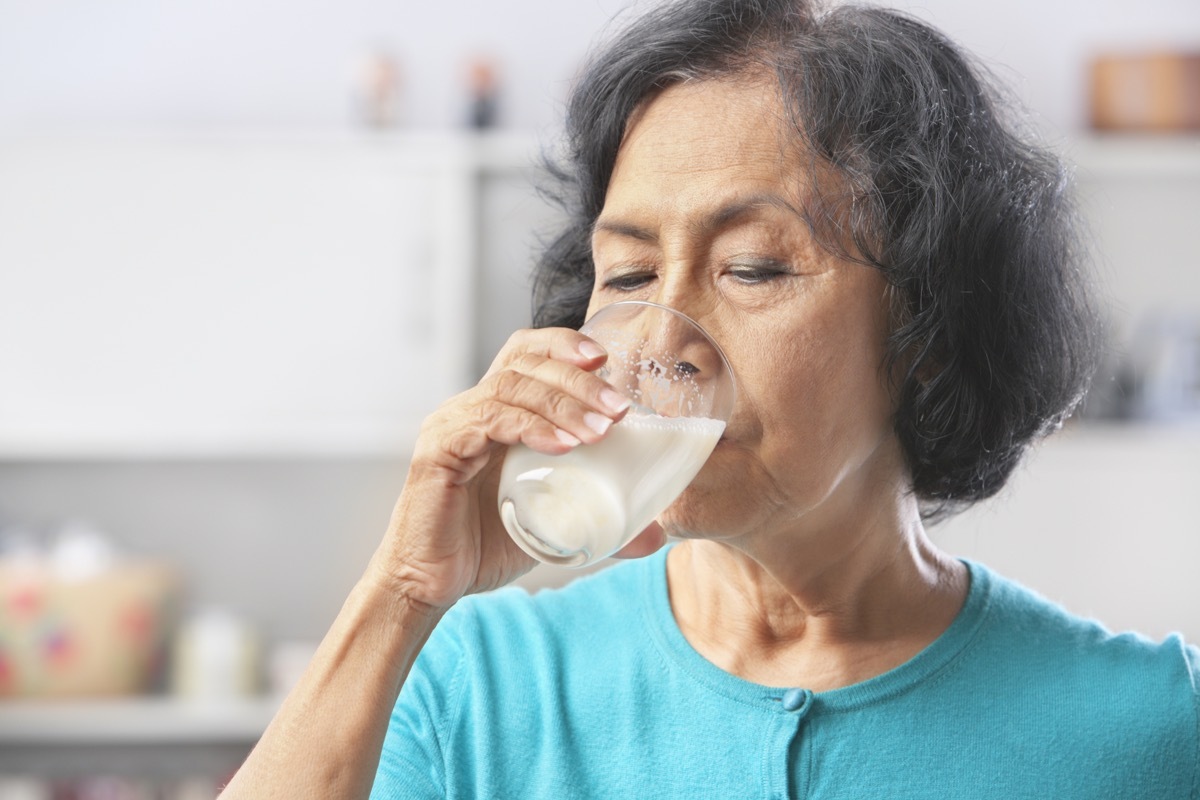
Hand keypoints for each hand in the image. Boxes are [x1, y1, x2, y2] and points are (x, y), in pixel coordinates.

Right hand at [366, 327, 634, 610]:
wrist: (431, 584)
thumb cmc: (485, 547)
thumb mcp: (554, 525)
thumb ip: (602, 523)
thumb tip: (657, 535)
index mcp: (496, 410)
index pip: (527, 353)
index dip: (564, 345)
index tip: (606, 360)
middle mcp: (470, 408)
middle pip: (525, 362)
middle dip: (578, 379)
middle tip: (620, 409)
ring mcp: (451, 424)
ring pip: (510, 386)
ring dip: (563, 403)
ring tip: (602, 431)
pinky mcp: (437, 450)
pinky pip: (488, 422)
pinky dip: (530, 427)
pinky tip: (563, 446)